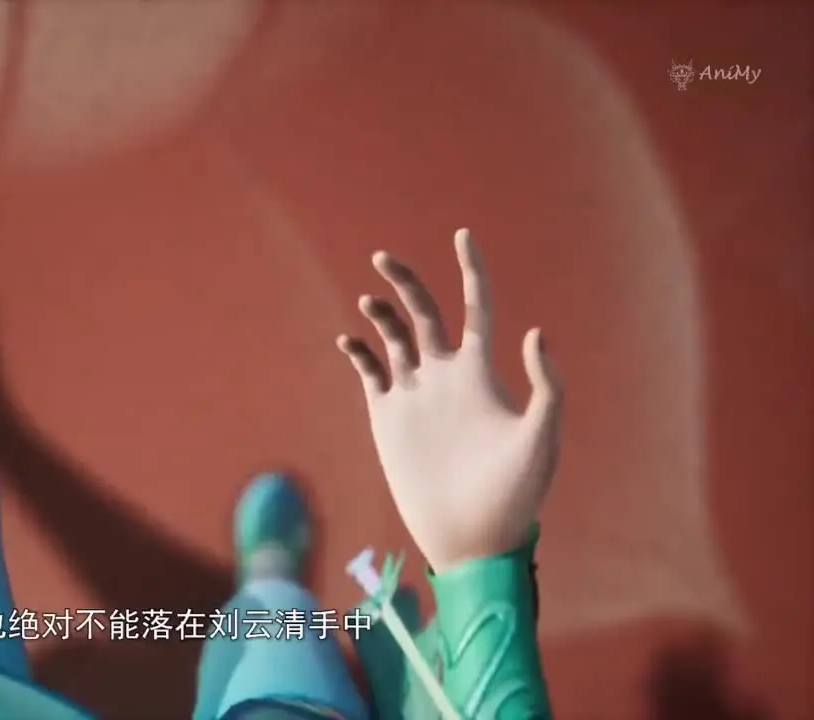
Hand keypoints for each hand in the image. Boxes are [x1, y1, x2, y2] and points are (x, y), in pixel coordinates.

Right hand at [336, 229, 562, 572]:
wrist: (473, 535)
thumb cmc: (516, 494)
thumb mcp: (540, 440)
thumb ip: (544, 387)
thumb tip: (534, 332)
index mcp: (481, 373)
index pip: (475, 307)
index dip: (470, 269)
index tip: (463, 235)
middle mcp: (445, 376)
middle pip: (424, 312)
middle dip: (405, 282)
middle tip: (383, 256)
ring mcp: (415, 396)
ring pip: (393, 338)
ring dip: (380, 315)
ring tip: (368, 299)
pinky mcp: (388, 419)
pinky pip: (370, 374)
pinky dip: (358, 354)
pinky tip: (348, 340)